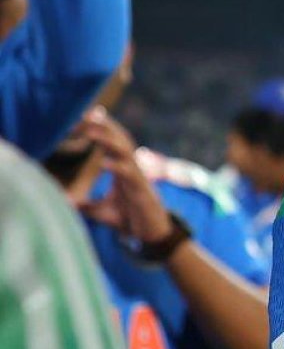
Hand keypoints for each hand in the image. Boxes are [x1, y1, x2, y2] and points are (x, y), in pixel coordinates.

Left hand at [73, 108, 175, 246]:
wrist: (151, 235)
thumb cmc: (130, 220)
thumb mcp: (102, 212)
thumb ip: (86, 205)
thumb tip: (66, 203)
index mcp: (124, 169)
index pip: (114, 142)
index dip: (103, 128)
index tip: (88, 113)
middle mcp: (132, 169)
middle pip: (120, 140)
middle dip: (105, 126)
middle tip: (88, 113)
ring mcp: (138, 178)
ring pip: (126, 152)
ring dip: (109, 140)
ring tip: (92, 131)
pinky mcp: (141, 191)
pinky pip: (130, 175)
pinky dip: (117, 168)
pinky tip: (104, 163)